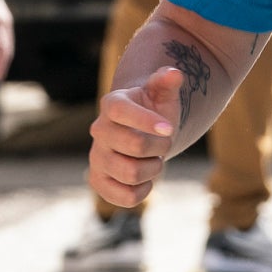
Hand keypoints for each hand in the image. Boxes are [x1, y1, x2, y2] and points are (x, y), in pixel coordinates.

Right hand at [87, 68, 182, 207]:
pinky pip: (125, 197)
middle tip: (165, 142)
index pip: (121, 111)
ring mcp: (96, 158)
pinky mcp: (99, 182)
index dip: (146, 121)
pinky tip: (146, 179)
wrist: (142, 132)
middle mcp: (99, 130)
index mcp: (112, 104)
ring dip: (154, 169)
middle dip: (160, 146)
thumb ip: (167, 81)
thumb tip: (174, 73)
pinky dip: (143, 191)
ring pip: (131, 173)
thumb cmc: (154, 110)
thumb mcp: (162, 94)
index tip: (169, 128)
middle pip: (134, 145)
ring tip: (155, 160)